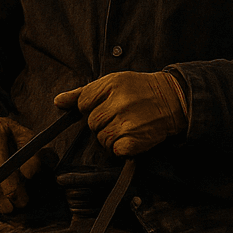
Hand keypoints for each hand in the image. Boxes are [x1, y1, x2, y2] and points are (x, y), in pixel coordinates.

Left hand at [54, 71, 186, 156]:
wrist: (173, 99)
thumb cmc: (140, 90)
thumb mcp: (113, 82)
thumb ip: (83, 92)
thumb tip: (58, 102)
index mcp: (111, 85)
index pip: (83, 103)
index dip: (91, 107)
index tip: (105, 106)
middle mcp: (118, 103)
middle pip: (91, 123)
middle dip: (102, 123)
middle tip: (119, 117)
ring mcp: (126, 123)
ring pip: (101, 139)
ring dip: (110, 137)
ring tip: (126, 127)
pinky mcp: (134, 141)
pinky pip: (115, 151)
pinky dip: (121, 148)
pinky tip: (131, 137)